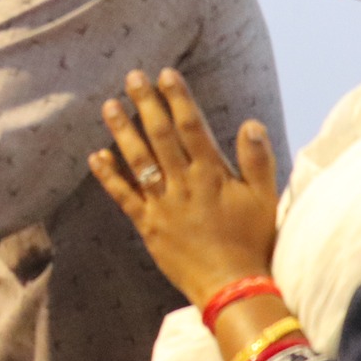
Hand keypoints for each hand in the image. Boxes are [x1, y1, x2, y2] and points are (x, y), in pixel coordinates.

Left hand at [88, 69, 279, 305]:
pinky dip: (109, 175)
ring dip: (122, 131)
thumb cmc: (253, 243)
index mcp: (212, 174)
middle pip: (160, 136)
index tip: (165, 74)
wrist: (233, 286)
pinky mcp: (147, 225)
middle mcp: (183, 184)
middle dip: (145, 104)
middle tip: (132, 77)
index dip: (177, 98)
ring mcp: (162, 204)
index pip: (192, 127)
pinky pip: (124, 196)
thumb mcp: (265, 199)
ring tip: (109, 106)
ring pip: (138, 160)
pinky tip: (96, 155)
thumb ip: (257, 160)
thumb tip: (250, 123)